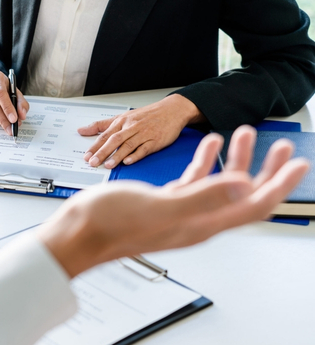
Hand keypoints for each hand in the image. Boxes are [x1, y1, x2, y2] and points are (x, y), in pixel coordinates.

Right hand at [38, 125, 308, 277]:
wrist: (77, 233)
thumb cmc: (110, 225)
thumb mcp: (160, 207)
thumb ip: (203, 198)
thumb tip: (243, 188)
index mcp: (200, 223)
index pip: (253, 205)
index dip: (279, 184)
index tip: (297, 162)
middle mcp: (195, 219)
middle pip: (243, 194)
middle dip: (265, 168)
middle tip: (280, 146)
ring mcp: (180, 211)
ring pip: (220, 184)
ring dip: (236, 158)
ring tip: (243, 132)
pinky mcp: (163, 202)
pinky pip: (194, 180)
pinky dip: (206, 160)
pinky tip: (208, 144)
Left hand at [78, 94, 205, 167]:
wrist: (172, 110)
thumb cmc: (146, 115)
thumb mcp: (123, 116)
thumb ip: (102, 125)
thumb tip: (82, 130)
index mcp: (122, 121)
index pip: (105, 134)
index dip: (95, 145)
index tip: (86, 156)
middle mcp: (132, 127)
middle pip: (114, 140)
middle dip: (102, 152)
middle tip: (93, 162)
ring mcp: (144, 134)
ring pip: (128, 145)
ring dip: (117, 155)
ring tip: (108, 165)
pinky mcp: (155, 141)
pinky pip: (144, 148)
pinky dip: (136, 155)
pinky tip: (128, 161)